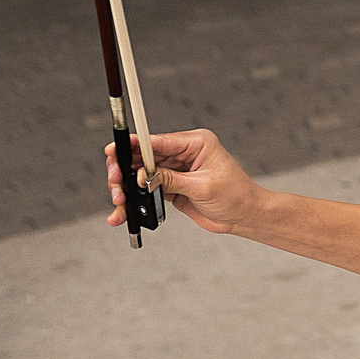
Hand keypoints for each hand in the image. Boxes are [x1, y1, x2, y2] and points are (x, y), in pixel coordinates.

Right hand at [105, 128, 265, 234]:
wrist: (246, 217)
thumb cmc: (236, 196)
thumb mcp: (203, 186)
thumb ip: (171, 180)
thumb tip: (142, 176)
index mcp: (195, 143)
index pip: (157, 141)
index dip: (132, 146)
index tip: (113, 150)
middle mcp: (184, 154)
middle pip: (143, 157)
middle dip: (125, 170)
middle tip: (114, 182)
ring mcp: (176, 170)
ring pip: (141, 175)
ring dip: (127, 188)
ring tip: (119, 200)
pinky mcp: (172, 187)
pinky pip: (147, 191)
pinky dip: (134, 201)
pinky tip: (122, 212)